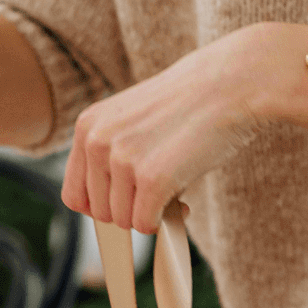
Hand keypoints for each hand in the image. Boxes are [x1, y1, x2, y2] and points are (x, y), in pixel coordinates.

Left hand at [61, 24, 284, 232]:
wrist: (233, 82)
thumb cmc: (190, 103)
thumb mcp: (132, 120)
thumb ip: (111, 156)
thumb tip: (109, 210)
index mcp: (87, 127)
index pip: (73, 195)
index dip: (100, 207)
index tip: (125, 204)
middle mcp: (97, 142)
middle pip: (98, 212)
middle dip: (129, 211)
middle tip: (157, 198)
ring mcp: (122, 160)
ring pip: (122, 221)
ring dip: (148, 216)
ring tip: (172, 194)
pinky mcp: (152, 178)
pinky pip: (146, 225)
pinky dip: (164, 222)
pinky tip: (181, 202)